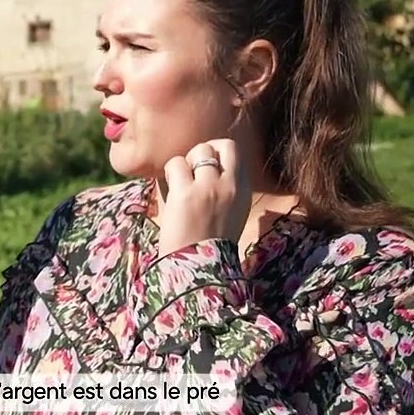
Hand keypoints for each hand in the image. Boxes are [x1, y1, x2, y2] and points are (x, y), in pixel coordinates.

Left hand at [155, 139, 252, 255]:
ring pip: (197, 151)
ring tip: (179, 187)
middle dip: (203, 152)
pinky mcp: (187, 193)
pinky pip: (174, 164)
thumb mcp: (230, 213)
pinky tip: (170, 194)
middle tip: (191, 173)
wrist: (198, 270)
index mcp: (244, 191)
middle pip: (221, 144)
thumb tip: (207, 166)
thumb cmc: (209, 245)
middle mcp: (231, 185)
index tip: (204, 167)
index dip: (216, 154)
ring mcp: (210, 187)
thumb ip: (225, 189)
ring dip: (184, 165)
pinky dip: (169, 175)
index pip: (234, 152)